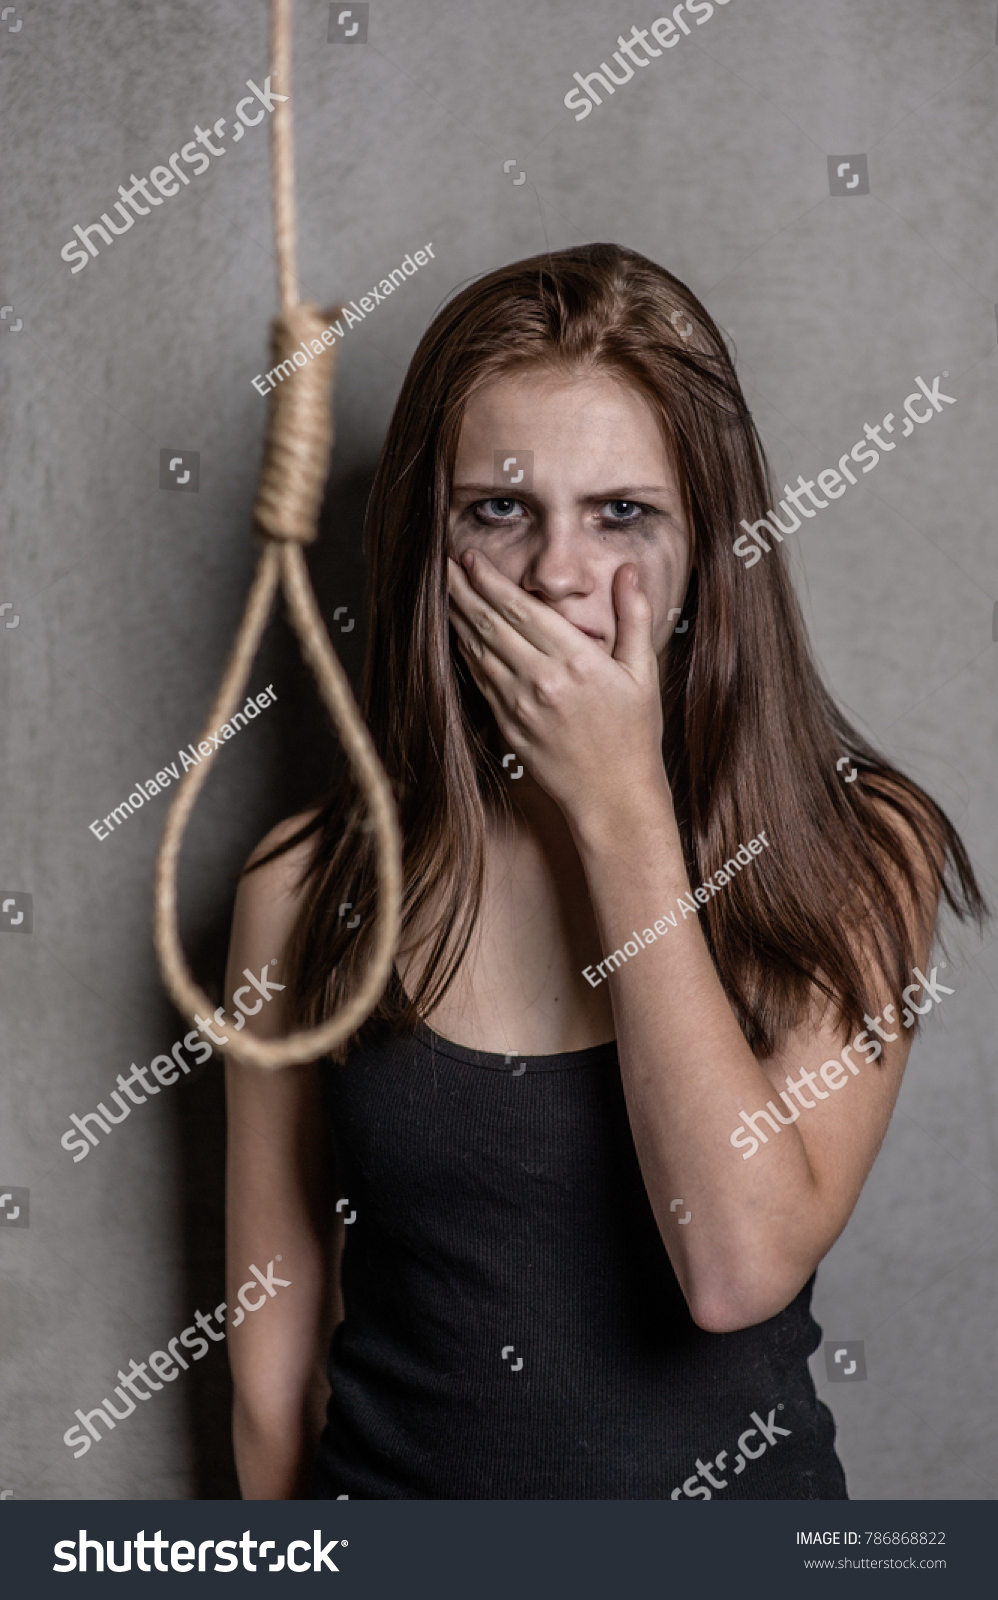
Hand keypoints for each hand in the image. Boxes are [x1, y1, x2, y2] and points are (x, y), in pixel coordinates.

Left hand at [446, 549, 667, 829]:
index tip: (470, 557)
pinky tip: (457, 634)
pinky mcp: (507, 724)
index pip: (520, 608)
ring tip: (443, 590)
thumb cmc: (634, 735)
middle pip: (489, 623)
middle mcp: (541, 679)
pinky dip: (464, 651)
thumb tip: (627, 569)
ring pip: (476, 649)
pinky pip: (478, 679)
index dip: (489, 580)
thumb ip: (633, 615)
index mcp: (575, 660)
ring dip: (456, 617)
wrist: (612, 796)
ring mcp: (519, 704)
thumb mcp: (643, 672)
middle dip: (462, 589)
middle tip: (444, 563)